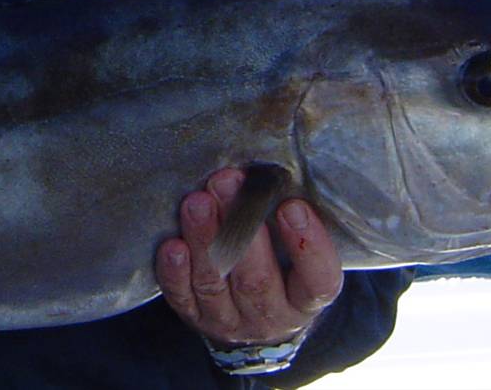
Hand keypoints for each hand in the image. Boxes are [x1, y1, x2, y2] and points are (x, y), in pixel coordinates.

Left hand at [154, 167, 341, 346]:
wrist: (255, 315)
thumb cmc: (280, 263)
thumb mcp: (295, 245)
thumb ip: (288, 216)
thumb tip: (266, 169)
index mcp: (305, 299)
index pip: (317, 280)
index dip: (307, 247)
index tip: (292, 207)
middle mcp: (270, 316)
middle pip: (256, 280)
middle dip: (239, 230)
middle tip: (226, 183)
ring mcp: (230, 320)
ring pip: (214, 285)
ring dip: (204, 240)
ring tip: (196, 203)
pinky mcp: (195, 316)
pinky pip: (182, 297)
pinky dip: (175, 272)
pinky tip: (173, 245)